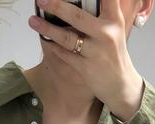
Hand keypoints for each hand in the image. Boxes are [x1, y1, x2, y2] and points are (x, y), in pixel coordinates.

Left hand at [28, 0, 144, 120]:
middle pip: (76, 16)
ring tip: (33, 21)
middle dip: (56, 5)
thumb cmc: (114, 54)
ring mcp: (95, 52)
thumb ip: (102, 14)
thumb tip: (77, 3)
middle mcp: (106, 34)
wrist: (120, 84)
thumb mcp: (115, 30)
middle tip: (42, 0)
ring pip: (66, 37)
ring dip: (47, 28)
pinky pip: (64, 54)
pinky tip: (45, 39)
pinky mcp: (86, 68)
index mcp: (114, 20)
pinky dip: (52, 46)